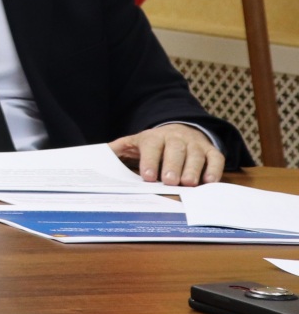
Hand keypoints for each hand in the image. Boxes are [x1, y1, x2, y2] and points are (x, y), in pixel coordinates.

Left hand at [110, 122, 224, 185]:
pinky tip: (209, 181)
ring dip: (193, 169)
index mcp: (154, 137)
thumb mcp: (134, 143)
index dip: (150, 161)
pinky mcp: (211, 150)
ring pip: (195, 154)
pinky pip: (215, 158)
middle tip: (170, 181)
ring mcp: (195, 144)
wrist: (180, 130)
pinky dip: (214, 169)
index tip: (148, 177)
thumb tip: (98, 156)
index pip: (151, 146)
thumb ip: (119, 150)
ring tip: (189, 183)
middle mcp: (176, 138)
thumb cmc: (154, 144)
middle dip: (172, 165)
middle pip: (175, 149)